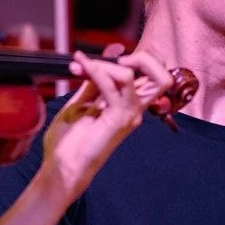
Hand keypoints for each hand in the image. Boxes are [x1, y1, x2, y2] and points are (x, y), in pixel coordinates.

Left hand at [36, 47, 176, 198]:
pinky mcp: (119, 119)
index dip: (124, 59)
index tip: (89, 60)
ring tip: (82, 66)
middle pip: (161, 76)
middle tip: (115, 58)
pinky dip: (97, 71)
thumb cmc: (68, 141)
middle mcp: (134, 109)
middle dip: (141, 58)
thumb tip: (99, 60)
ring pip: (133, 75)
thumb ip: (93, 83)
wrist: (63, 166)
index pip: (146, 73)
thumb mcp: (80, 103)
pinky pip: (114, 85)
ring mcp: (129, 114)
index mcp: (127, 105)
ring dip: (104, 64)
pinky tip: (82, 68)